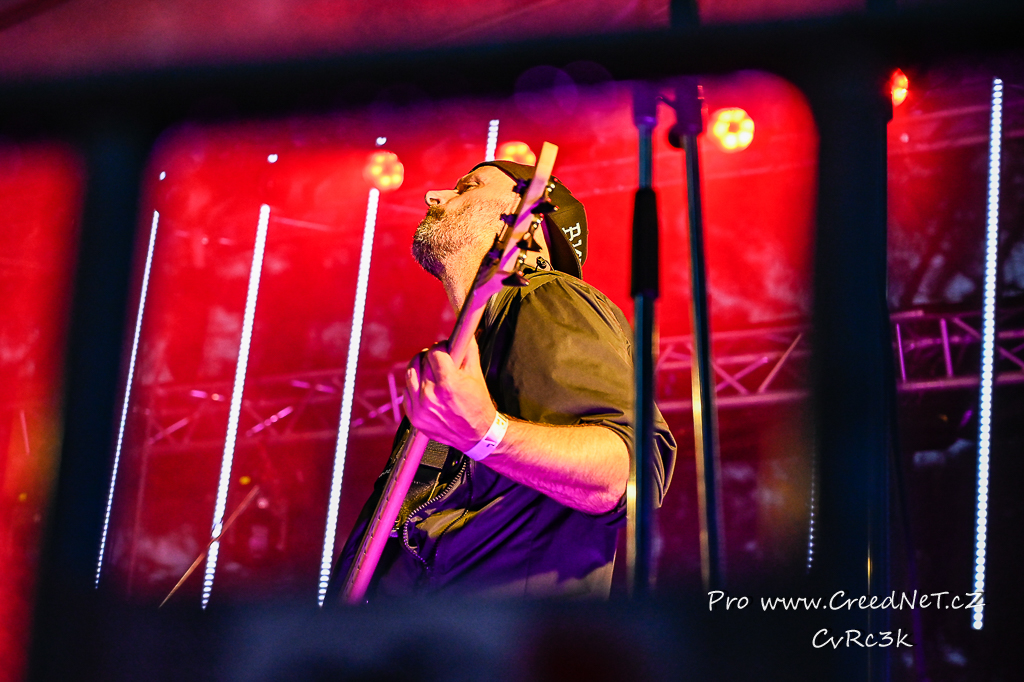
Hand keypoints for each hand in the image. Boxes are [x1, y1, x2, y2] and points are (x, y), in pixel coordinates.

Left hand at [403, 335, 496, 451]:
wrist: (476, 435)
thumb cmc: (478, 405)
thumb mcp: (476, 375)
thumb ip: (468, 350)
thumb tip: (465, 331)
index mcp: (448, 384)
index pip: (435, 353)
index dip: (442, 348)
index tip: (446, 349)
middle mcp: (431, 395)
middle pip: (422, 361)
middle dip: (431, 356)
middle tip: (439, 359)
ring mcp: (420, 408)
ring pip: (410, 374)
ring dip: (419, 368)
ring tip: (430, 371)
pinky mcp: (414, 417)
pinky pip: (406, 391)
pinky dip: (415, 386)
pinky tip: (426, 387)